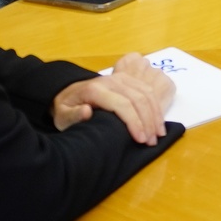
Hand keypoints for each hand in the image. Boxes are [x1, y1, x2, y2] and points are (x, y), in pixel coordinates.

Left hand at [52, 53, 175, 144]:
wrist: (68, 92)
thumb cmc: (66, 108)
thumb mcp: (62, 116)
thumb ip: (73, 116)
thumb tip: (86, 111)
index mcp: (95, 90)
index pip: (122, 104)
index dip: (134, 122)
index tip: (140, 140)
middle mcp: (111, 81)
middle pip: (138, 98)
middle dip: (148, 121)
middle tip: (151, 142)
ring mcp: (121, 78)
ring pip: (146, 93)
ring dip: (155, 114)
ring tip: (158, 134)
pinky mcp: (128, 79)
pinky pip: (147, 90)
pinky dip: (156, 106)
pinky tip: (158, 122)